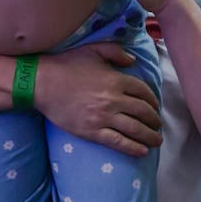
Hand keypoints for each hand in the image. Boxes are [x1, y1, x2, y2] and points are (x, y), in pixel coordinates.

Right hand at [36, 42, 162, 157]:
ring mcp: (104, 117)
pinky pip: (119, 142)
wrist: (42, 83)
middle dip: (154, 121)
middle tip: (158, 125)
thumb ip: (116, 52)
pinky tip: (142, 151)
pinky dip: (133, 148)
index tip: (155, 106)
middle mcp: (114, 99)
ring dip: (149, 137)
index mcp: (116, 80)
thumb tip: (133, 61)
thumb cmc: (67, 64)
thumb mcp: (93, 50)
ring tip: (155, 141)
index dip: (152, 100)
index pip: (143, 92)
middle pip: (143, 113)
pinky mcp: (93, 131)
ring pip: (135, 130)